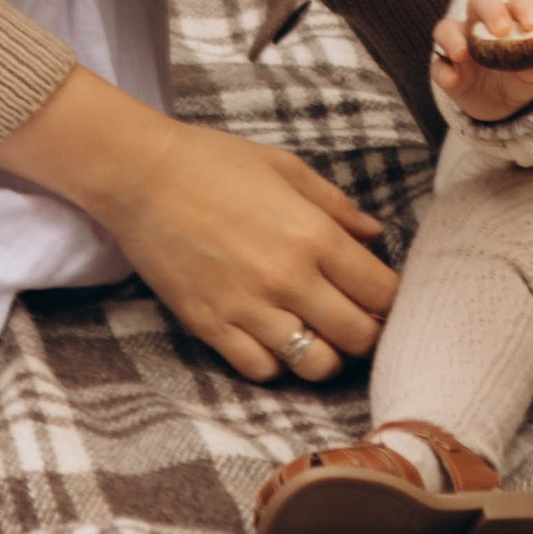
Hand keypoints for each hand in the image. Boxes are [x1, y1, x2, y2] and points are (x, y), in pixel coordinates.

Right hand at [0, 65, 399, 383]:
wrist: (142, 176)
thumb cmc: (216, 163)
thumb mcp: (288, 170)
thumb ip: (337, 207)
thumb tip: (374, 235)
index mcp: (315, 236)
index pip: (382, 293)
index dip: (390, 300)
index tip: (381, 296)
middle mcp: (288, 280)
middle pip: (357, 339)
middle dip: (367, 334)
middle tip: (356, 319)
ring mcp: (248, 309)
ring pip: (315, 366)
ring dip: (326, 355)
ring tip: (318, 334)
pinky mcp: (211, 327)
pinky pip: (261, 370)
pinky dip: (276, 363)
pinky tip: (275, 339)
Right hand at [429, 0, 532, 122]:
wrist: (507, 108)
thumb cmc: (522, 78)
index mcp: (510, 20)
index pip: (517, 4)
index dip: (524, 9)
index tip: (531, 25)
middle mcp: (481, 26)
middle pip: (480, 2)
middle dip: (490, 10)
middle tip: (500, 30)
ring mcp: (461, 47)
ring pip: (446, 28)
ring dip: (452, 37)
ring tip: (462, 54)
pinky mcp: (447, 70)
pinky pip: (438, 66)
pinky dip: (443, 71)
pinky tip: (452, 80)